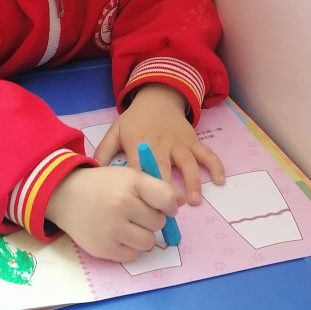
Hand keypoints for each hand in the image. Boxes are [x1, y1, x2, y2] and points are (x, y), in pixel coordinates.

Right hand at [45, 165, 182, 262]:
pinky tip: (118, 235)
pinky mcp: (104, 248)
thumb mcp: (128, 176)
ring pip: (149, 242)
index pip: (167, 199)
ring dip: (143, 236)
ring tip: (128, 226)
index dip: (170, 205)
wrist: (64, 195)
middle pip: (159, 223)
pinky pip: (133, 256)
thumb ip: (157, 188)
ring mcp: (111, 228)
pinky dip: (130, 248)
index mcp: (131, 182)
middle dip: (152, 219)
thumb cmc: (103, 185)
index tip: (164, 206)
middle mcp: (121, 205)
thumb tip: (182, 202)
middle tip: (136, 213)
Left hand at [95, 84, 224, 204]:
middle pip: (164, 170)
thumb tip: (90, 172)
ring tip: (194, 201)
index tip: (143, 209)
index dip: (141, 189)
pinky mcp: (193, 141)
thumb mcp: (115, 132)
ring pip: (188, 164)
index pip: (139, 170)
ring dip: (193, 182)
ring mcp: (179, 143)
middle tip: (169, 212)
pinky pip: (207, 154)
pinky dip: (215, 166)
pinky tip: (220, 181)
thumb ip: (103, 152)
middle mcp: (160, 145)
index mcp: (139, 145)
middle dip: (167, 191)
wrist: (157, 97)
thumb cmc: (135, 120)